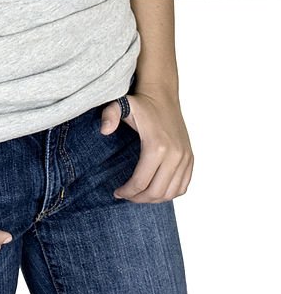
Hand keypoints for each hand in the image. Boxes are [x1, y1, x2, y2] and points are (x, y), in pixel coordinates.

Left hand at [100, 87, 193, 202]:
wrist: (162, 95)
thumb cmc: (140, 103)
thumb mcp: (121, 105)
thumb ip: (109, 115)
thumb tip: (104, 131)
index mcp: (156, 146)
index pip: (141, 182)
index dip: (127, 191)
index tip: (117, 192)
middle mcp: (174, 154)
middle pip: (156, 191)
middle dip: (139, 198)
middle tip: (126, 196)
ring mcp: (185, 157)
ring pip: (171, 193)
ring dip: (154, 199)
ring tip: (139, 195)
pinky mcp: (190, 158)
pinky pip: (183, 186)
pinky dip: (170, 193)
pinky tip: (156, 190)